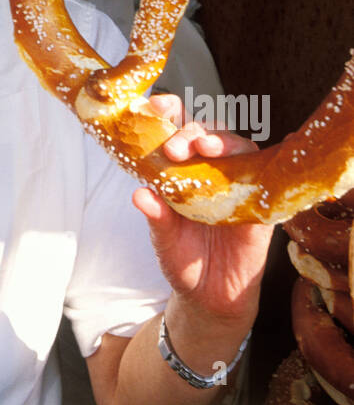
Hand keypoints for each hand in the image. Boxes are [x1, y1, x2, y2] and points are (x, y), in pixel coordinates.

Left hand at [132, 92, 272, 323]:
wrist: (210, 298)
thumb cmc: (183, 261)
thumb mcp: (164, 241)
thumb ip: (156, 217)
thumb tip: (140, 194)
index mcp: (181, 170)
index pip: (175, 130)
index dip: (168, 112)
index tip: (154, 106)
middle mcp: (209, 171)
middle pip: (205, 133)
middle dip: (190, 131)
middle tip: (174, 148)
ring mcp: (236, 184)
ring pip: (237, 146)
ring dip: (221, 141)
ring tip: (203, 146)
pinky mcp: (258, 203)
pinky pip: (264, 177)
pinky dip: (259, 163)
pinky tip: (252, 158)